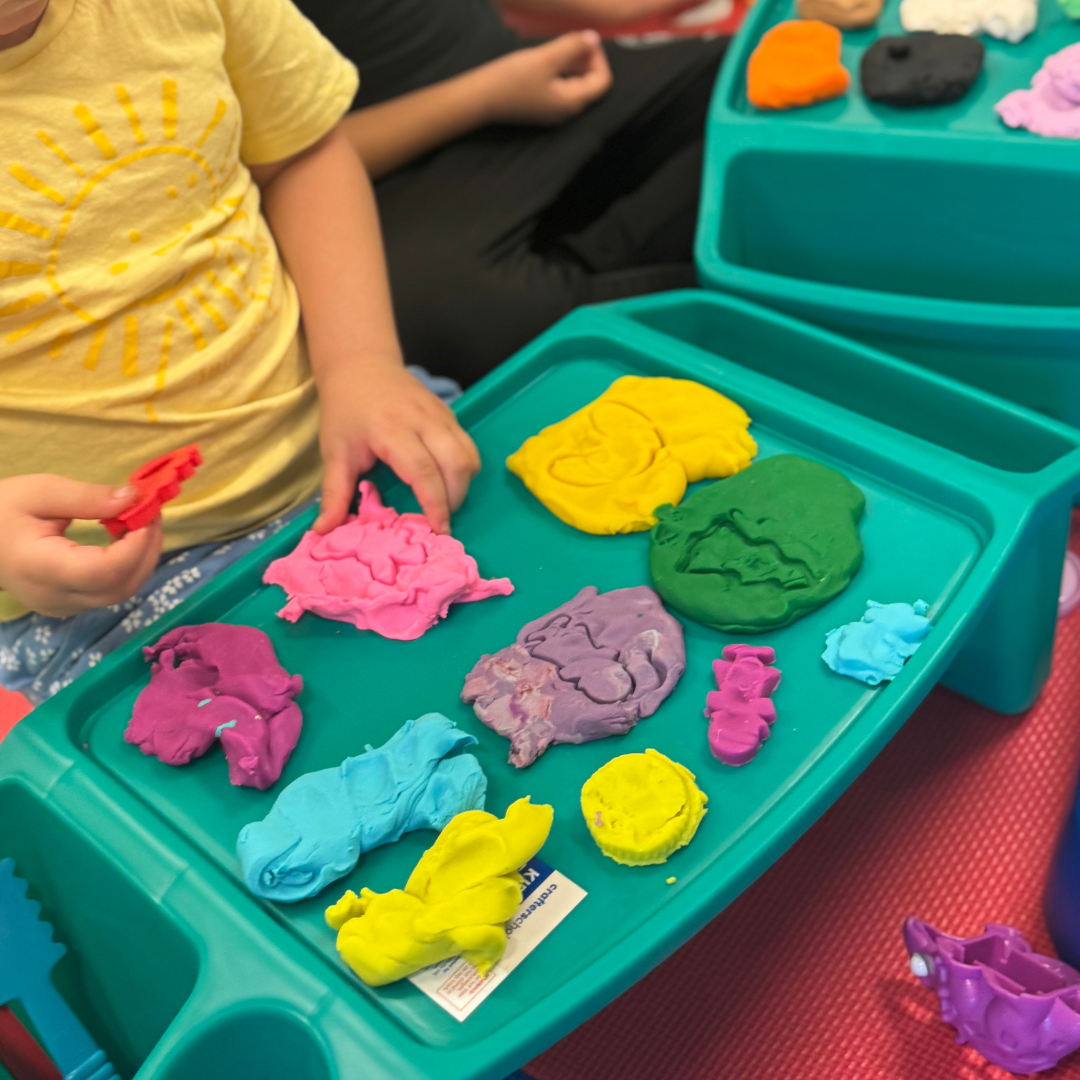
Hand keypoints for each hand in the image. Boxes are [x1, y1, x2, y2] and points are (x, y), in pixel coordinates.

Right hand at [0, 475, 161, 617]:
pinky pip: (109, 592)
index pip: (104, 571)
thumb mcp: (40, 492)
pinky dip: (128, 567)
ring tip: (143, 523)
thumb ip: (89, 498)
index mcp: (42, 569)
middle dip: (147, 550)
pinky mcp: (69, 606)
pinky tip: (127, 540)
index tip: (148, 513)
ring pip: (120, 592)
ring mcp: (63, 607)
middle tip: (153, 514)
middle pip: (121, 586)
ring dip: (141, 558)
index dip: (135, 545)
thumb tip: (134, 499)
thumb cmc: (0, 510)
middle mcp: (56, 597)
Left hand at [314, 360, 480, 535]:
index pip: (424, 472)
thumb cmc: (346, 410)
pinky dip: (463, 467)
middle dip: (455, 498)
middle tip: (440, 517)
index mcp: (391, 430)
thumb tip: (323, 530)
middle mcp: (422, 420)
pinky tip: (445, 477)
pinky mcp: (449, 413)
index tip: (438, 529)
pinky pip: (467, 445)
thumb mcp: (334, 452)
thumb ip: (334, 493)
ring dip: (463, 483)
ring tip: (445, 499)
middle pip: (456, 464)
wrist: (361, 365)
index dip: (435, 504)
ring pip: (469, 455)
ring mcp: (440, 415)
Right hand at [479, 31, 612, 126]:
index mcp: (572, 102)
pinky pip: (561, 86)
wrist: (480, 99)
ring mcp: (554, 110)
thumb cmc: (512, 79)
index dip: (598, 57)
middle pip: (591, 82)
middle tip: (570, 39)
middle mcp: (566, 111)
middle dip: (586, 58)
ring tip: (558, 46)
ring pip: (576, 83)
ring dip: (573, 62)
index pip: (602, 80)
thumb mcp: (545, 58)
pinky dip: (561, 70)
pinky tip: (549, 58)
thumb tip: (594, 38)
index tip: (582, 40)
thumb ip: (572, 47)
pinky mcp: (542, 105)